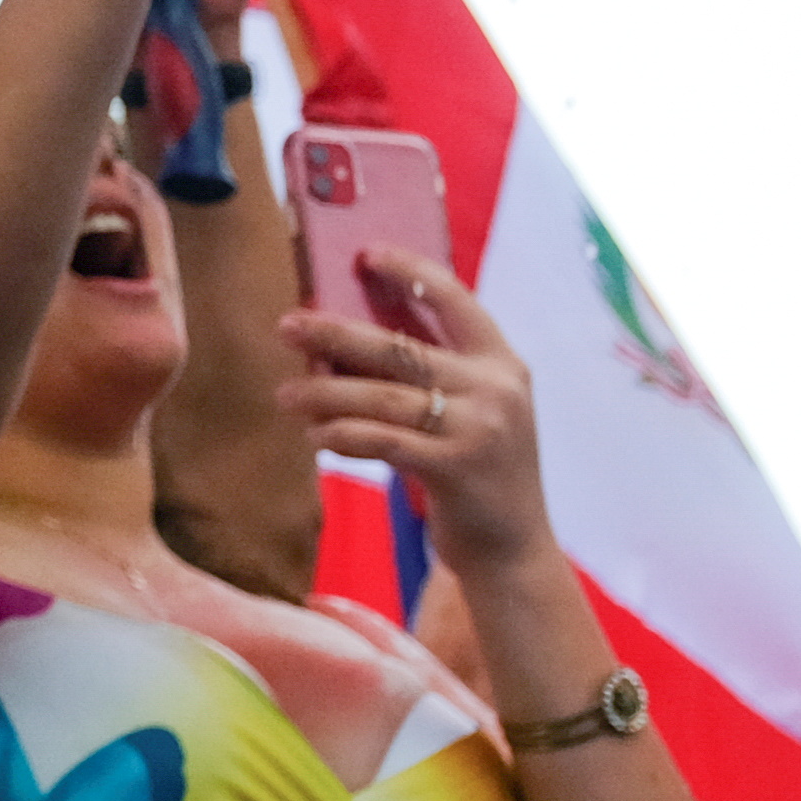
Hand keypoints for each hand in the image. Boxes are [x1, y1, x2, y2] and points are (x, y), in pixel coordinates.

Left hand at [281, 250, 551, 569]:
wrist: (513, 549)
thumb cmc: (477, 472)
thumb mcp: (473, 413)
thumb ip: (430, 377)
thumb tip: (341, 342)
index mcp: (502, 362)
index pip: (455, 299)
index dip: (410, 271)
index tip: (365, 252)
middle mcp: (495, 388)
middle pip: (399, 347)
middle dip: (335, 332)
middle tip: (287, 325)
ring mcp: (480, 427)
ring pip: (382, 396)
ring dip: (325, 393)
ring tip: (287, 395)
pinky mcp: (457, 467)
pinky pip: (383, 440)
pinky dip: (343, 435)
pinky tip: (316, 437)